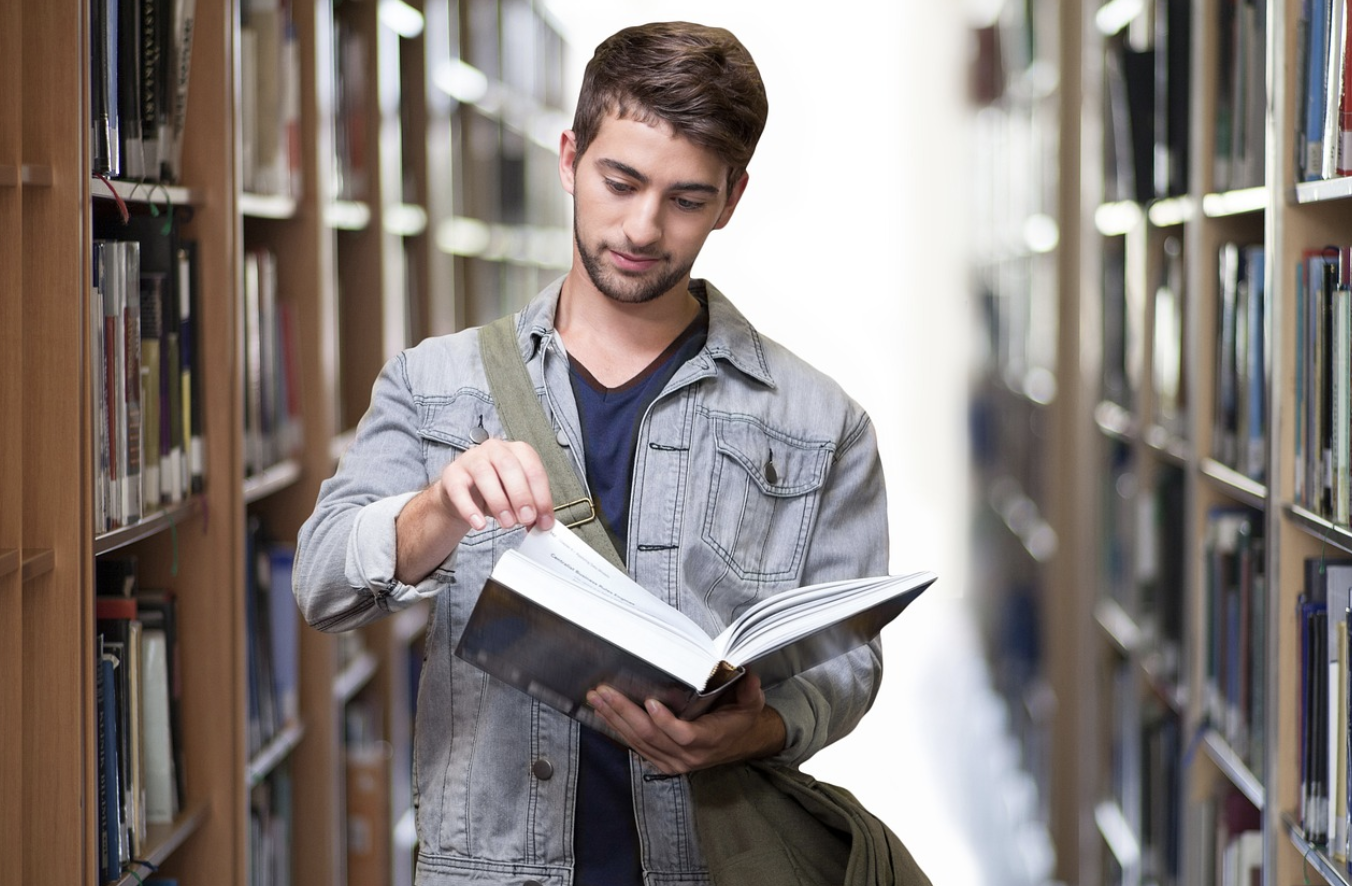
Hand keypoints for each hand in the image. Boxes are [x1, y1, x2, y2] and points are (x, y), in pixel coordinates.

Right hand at [395, 438, 553, 584]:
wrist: (463, 492)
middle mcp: (495, 449)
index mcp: (517, 451)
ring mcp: (472, 459)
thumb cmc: (496, 489)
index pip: (533, 469)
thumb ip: (531, 508)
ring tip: (507, 523)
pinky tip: (479, 524)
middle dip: (521, 495)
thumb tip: (543, 525)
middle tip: (526, 519)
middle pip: (509, 466)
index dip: (541, 496)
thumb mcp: (517, 497)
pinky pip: (459, 489)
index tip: (544, 520)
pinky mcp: (453, 474)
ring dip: (499, 502)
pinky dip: (470, 509)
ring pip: (485, 474)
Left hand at [586, 673, 785, 774]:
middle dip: (624, 712)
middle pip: (651, 736)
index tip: (650, 702)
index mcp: (709, 739)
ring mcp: (673, 762)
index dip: (665, 721)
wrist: (740, 743)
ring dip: (615, 719)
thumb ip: (749, 690)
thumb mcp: (751, 704)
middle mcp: (688, 755)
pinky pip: (636, 747)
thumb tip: (747, 672)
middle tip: (605, 693)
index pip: (684, 734)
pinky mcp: (662, 762)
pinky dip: (619, 729)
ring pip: (639, 742)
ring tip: (597, 699)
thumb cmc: (741, 720)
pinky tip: (604, 714)